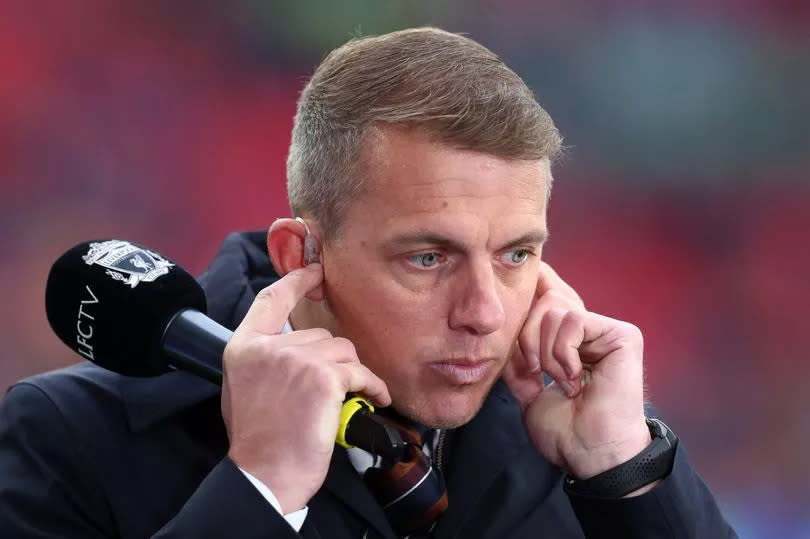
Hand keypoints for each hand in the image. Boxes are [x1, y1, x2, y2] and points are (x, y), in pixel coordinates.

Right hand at [221, 264, 390, 512]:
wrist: (265, 476)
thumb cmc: (259, 441)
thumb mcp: (244, 389)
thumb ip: (265, 359)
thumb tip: (293, 345)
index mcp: (244, 347)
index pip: (271, 300)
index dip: (296, 281)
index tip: (316, 270)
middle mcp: (268, 347)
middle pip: (319, 334)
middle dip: (333, 362)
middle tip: (331, 392)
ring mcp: (296, 358)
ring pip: (343, 351)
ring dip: (353, 374)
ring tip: (352, 398)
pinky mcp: (324, 376)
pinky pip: (361, 371)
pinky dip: (373, 386)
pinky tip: (374, 398)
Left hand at [503, 262, 650, 482]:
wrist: (588, 452)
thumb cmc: (563, 429)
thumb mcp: (525, 383)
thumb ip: (517, 352)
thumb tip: (506, 321)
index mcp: (568, 340)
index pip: (539, 299)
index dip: (522, 317)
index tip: (520, 357)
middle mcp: (588, 330)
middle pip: (543, 299)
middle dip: (527, 338)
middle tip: (536, 373)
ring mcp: (606, 330)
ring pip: (554, 309)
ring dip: (547, 352)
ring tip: (562, 382)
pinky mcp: (622, 334)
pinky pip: (573, 320)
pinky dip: (563, 351)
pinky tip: (574, 377)